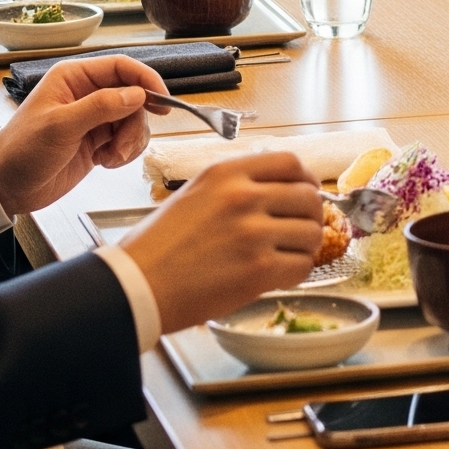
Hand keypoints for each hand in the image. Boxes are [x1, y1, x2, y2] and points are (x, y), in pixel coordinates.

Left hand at [0, 54, 163, 215]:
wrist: (7, 186)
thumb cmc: (23, 150)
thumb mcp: (60, 126)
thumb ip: (100, 107)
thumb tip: (137, 95)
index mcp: (74, 78)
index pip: (121, 67)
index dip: (146, 80)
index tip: (163, 100)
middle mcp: (87, 93)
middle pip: (133, 96)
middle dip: (135, 122)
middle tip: (123, 145)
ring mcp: (94, 118)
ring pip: (134, 120)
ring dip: (131, 141)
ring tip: (111, 158)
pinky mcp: (98, 141)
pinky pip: (128, 140)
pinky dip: (125, 153)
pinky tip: (106, 163)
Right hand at [120, 151, 334, 331]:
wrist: (137, 285)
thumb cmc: (158, 246)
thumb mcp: (194, 193)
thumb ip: (235, 186)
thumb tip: (279, 190)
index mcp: (226, 173)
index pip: (291, 163)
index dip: (307, 180)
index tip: (307, 193)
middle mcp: (243, 197)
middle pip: (309, 197)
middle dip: (311, 216)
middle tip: (302, 229)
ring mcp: (252, 233)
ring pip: (311, 233)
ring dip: (306, 246)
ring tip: (288, 254)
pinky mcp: (257, 270)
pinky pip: (302, 266)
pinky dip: (296, 272)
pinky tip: (279, 274)